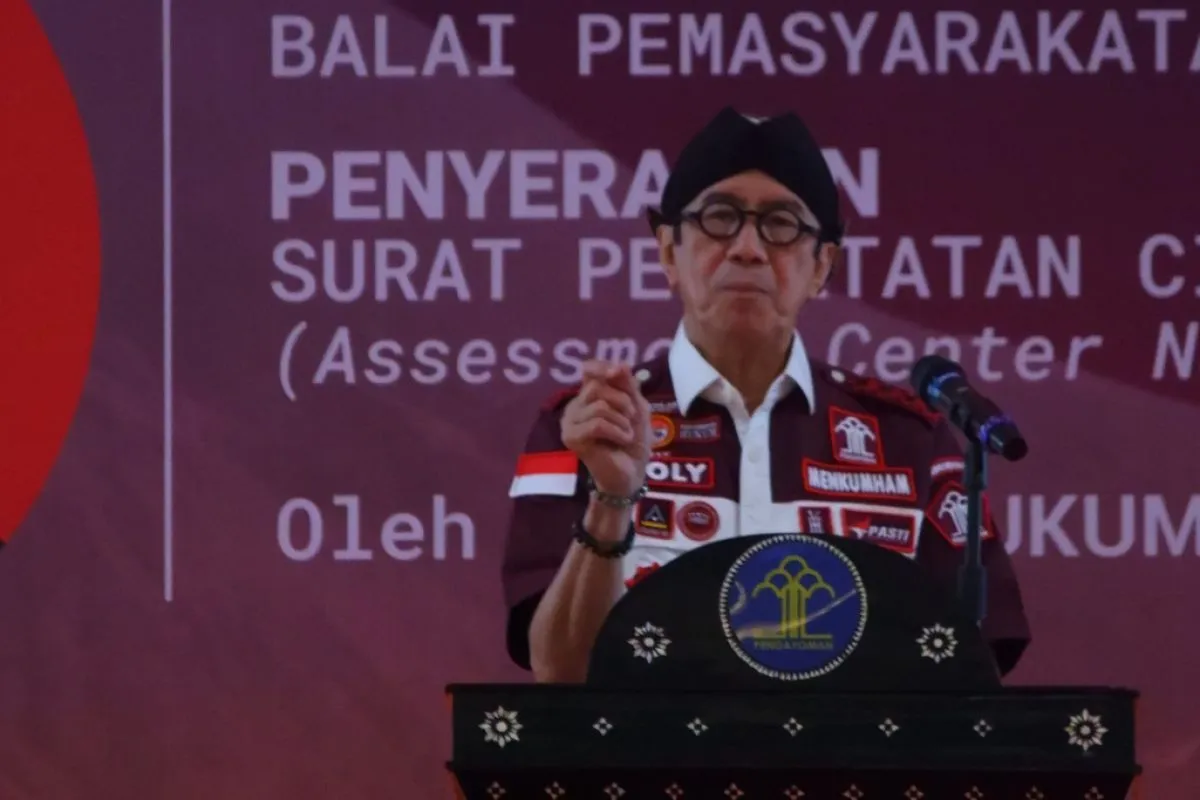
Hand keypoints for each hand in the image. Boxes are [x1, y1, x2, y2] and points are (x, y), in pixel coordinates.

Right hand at [560, 361, 650, 497]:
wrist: (631, 471)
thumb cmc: (634, 439)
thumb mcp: (637, 406)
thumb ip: (627, 385)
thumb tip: (619, 365)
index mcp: (589, 395)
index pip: (589, 369)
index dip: (603, 367)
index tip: (619, 373)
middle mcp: (576, 405)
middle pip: (597, 386)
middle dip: (622, 400)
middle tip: (631, 417)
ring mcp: (570, 422)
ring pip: (598, 406)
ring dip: (622, 420)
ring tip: (626, 433)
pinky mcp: (571, 438)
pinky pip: (597, 424)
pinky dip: (617, 431)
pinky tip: (622, 440)